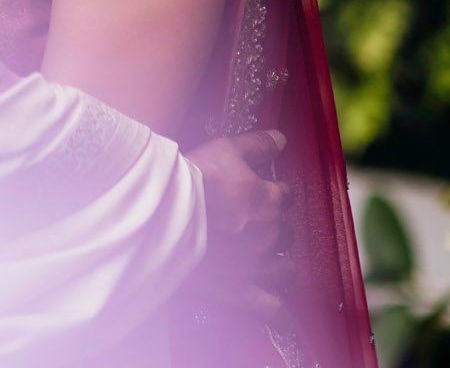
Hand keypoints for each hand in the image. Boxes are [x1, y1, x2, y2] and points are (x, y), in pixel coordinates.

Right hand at [186, 130, 292, 315]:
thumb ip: (258, 144)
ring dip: (279, 264)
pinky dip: (277, 309)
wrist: (164, 216)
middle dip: (274, 228)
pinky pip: (272, 308)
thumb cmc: (194, 180)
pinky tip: (277, 308)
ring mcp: (257, 265)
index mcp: (268, 200)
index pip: (285, 195)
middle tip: (254, 225)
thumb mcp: (226, 149)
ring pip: (285, 269)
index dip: (274, 193)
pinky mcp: (241, 291)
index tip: (262, 193)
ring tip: (266, 261)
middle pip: (285, 232)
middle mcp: (269, 234)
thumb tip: (281, 139)